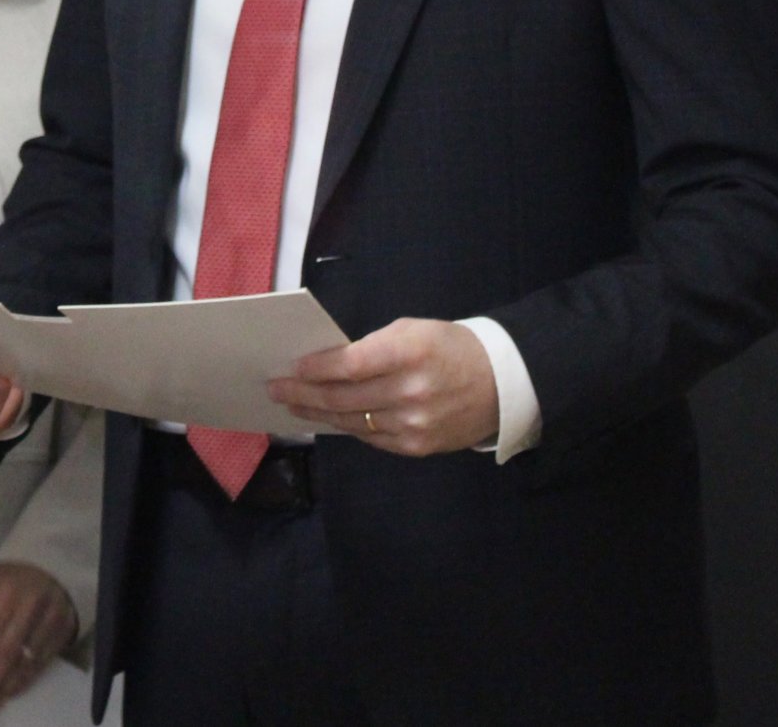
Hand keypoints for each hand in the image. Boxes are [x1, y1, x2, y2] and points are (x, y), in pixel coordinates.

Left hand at [0, 561, 74, 713]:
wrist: (55, 568)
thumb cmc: (15, 578)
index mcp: (10, 587)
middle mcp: (33, 604)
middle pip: (9, 649)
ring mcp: (52, 619)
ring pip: (28, 661)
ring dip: (8, 685)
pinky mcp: (64, 632)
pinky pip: (44, 662)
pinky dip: (26, 680)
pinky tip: (10, 692)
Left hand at [269, 318, 499, 456]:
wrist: (502, 383)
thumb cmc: (449, 347)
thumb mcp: (413, 331)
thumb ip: (372, 347)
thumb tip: (328, 365)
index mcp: (410, 353)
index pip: (349, 365)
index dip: (316, 369)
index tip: (291, 368)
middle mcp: (411, 392)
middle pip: (343, 397)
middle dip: (303, 394)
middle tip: (275, 390)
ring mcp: (415, 424)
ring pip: (352, 421)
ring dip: (319, 414)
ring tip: (294, 406)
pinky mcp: (418, 447)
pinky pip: (372, 438)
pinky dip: (348, 426)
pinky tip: (330, 419)